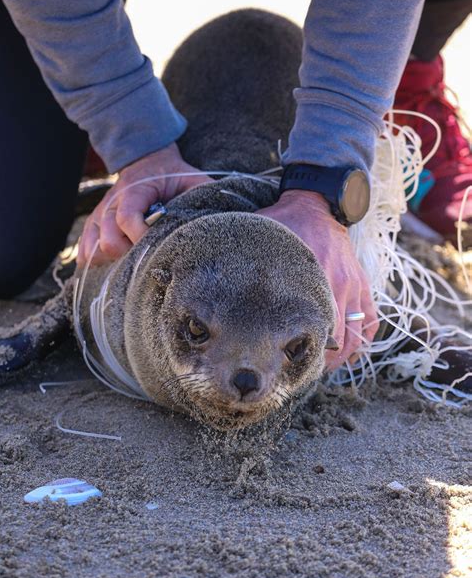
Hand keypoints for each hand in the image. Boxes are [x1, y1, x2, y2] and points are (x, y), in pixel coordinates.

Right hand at [78, 142, 211, 265]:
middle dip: (131, 254)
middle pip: (109, 241)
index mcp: (134, 190)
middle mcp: (111, 203)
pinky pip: (85, 252)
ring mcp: (100, 217)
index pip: (127, 217)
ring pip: (94, 249)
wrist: (148, 161)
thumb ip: (205, 194)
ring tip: (136, 264)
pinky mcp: (94, 227)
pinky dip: (96, 263)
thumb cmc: (174, 176)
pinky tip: (115, 268)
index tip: (160, 246)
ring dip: (115, 262)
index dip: (141, 236)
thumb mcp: (193, 179)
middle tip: (151, 257)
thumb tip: (231, 214)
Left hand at [258, 190, 378, 369]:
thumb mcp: (262, 238)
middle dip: (321, 361)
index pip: (309, 326)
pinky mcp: (363, 285)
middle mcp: (334, 285)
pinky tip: (349, 355)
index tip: (287, 365)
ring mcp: (352, 287)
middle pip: (334, 339)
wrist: (318, 203)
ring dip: (342, 356)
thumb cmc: (285, 223)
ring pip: (354, 335)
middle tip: (304, 373)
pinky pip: (370, 321)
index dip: (300, 352)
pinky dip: (362, 341)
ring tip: (326, 368)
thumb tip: (208, 274)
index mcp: (309, 278)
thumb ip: (243, 260)